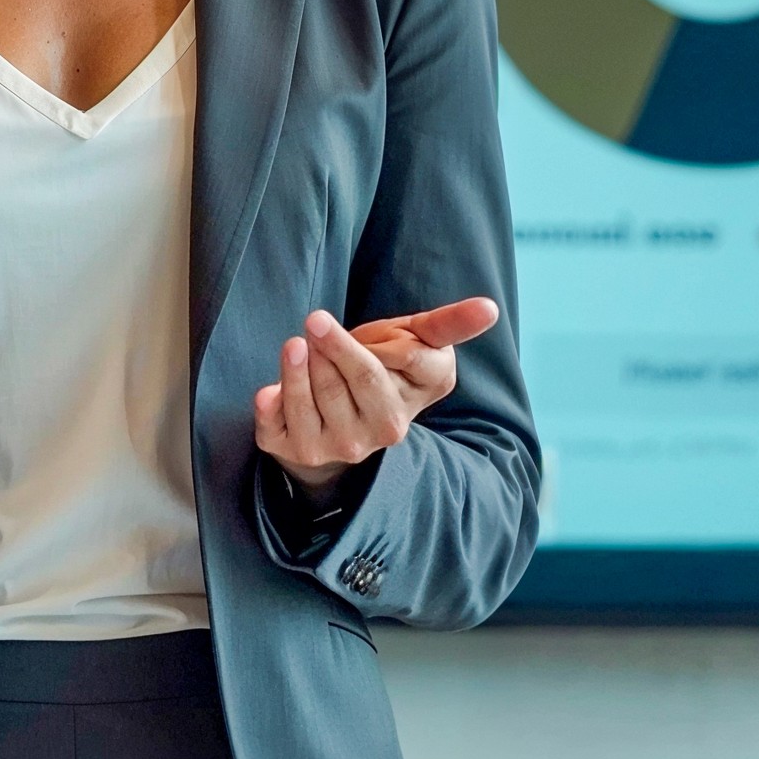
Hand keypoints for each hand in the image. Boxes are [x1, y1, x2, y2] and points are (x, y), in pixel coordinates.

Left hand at [252, 298, 498, 493]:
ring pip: (310, 401)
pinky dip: (268, 407)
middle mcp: (375, 433)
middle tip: (315, 319)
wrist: (344, 419)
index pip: (394, 365)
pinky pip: (274, 428)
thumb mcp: (418, 343)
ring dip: (296, 369)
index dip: (377, 343)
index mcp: (407, 405)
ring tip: (295, 344)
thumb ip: (450, 325)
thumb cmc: (383, 368)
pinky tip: (268, 390)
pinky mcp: (294, 451)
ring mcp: (334, 447)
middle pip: (351, 380)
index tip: (358, 323)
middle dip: (331, 347)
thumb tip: (491, 306)